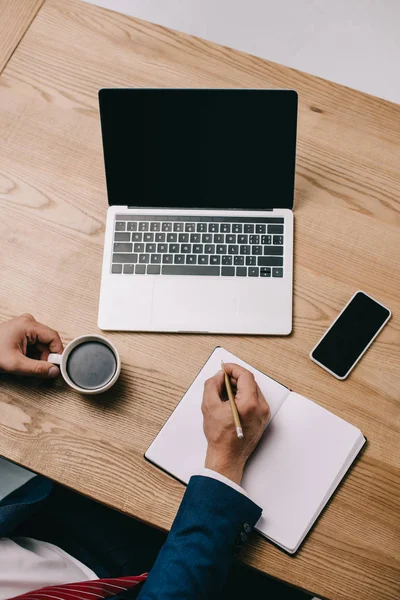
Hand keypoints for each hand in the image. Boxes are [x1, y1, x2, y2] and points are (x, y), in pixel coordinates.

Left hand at [0, 313, 62, 378]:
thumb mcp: (15, 364)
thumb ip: (37, 369)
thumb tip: (54, 371)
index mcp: (28, 325)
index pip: (53, 337)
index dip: (57, 353)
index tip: (55, 366)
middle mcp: (28, 322)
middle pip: (48, 341)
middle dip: (46, 356)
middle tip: (38, 368)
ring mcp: (25, 325)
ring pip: (42, 343)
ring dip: (38, 355)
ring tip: (25, 363)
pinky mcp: (21, 331)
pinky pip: (34, 343)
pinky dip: (32, 353)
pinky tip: (23, 359)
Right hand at [202, 363, 269, 484]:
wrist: (227, 458)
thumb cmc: (220, 437)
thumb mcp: (209, 406)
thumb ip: (212, 385)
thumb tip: (219, 376)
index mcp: (249, 404)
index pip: (245, 376)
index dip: (233, 369)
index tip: (224, 368)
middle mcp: (260, 408)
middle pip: (250, 382)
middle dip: (235, 378)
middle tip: (221, 379)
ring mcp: (263, 414)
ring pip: (253, 390)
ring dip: (239, 386)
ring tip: (224, 391)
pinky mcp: (262, 418)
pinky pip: (254, 400)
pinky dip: (243, 395)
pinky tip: (231, 400)